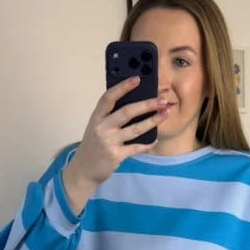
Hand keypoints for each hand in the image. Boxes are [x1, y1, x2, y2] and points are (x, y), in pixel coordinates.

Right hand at [62, 77, 169, 210]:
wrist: (84, 169)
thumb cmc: (93, 145)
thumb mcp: (96, 127)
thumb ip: (110, 116)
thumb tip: (135, 104)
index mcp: (96, 117)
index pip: (109, 97)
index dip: (123, 87)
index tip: (137, 79)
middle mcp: (102, 127)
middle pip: (127, 111)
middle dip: (147, 104)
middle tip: (162, 100)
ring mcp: (109, 142)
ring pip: (135, 129)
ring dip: (152, 121)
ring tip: (165, 114)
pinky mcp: (116, 155)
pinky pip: (136, 147)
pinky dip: (147, 144)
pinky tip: (155, 140)